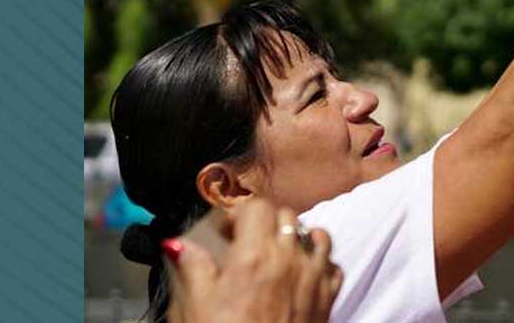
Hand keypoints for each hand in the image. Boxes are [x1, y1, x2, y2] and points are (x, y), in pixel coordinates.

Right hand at [165, 199, 342, 322]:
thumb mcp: (196, 306)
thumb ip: (193, 268)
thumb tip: (180, 245)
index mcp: (254, 255)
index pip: (257, 206)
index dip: (240, 213)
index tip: (227, 230)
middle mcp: (289, 259)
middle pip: (286, 215)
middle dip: (266, 221)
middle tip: (247, 241)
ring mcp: (314, 276)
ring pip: (317, 234)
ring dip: (299, 236)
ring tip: (279, 253)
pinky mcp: (329, 296)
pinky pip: (333, 264)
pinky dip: (321, 261)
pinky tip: (302, 273)